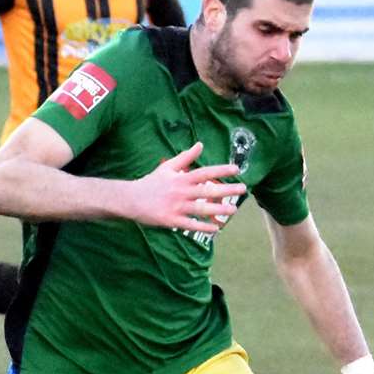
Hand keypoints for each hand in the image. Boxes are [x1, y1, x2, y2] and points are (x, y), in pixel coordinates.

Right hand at [124, 142, 246, 231]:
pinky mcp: (171, 220)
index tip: (236, 169)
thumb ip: (185, 157)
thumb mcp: (167, 167)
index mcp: (181, 178)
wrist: (130, 199)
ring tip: (234, 210)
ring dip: (218, 210)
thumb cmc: (151, 182)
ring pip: (201, 209)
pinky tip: (216, 229)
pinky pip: (190, 225)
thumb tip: (200, 144)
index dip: (220, 170)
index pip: (204, 172)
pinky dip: (203, 227)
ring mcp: (176, 207)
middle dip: (226, 190)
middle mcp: (181, 191)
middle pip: (207, 191)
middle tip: (243, 189)